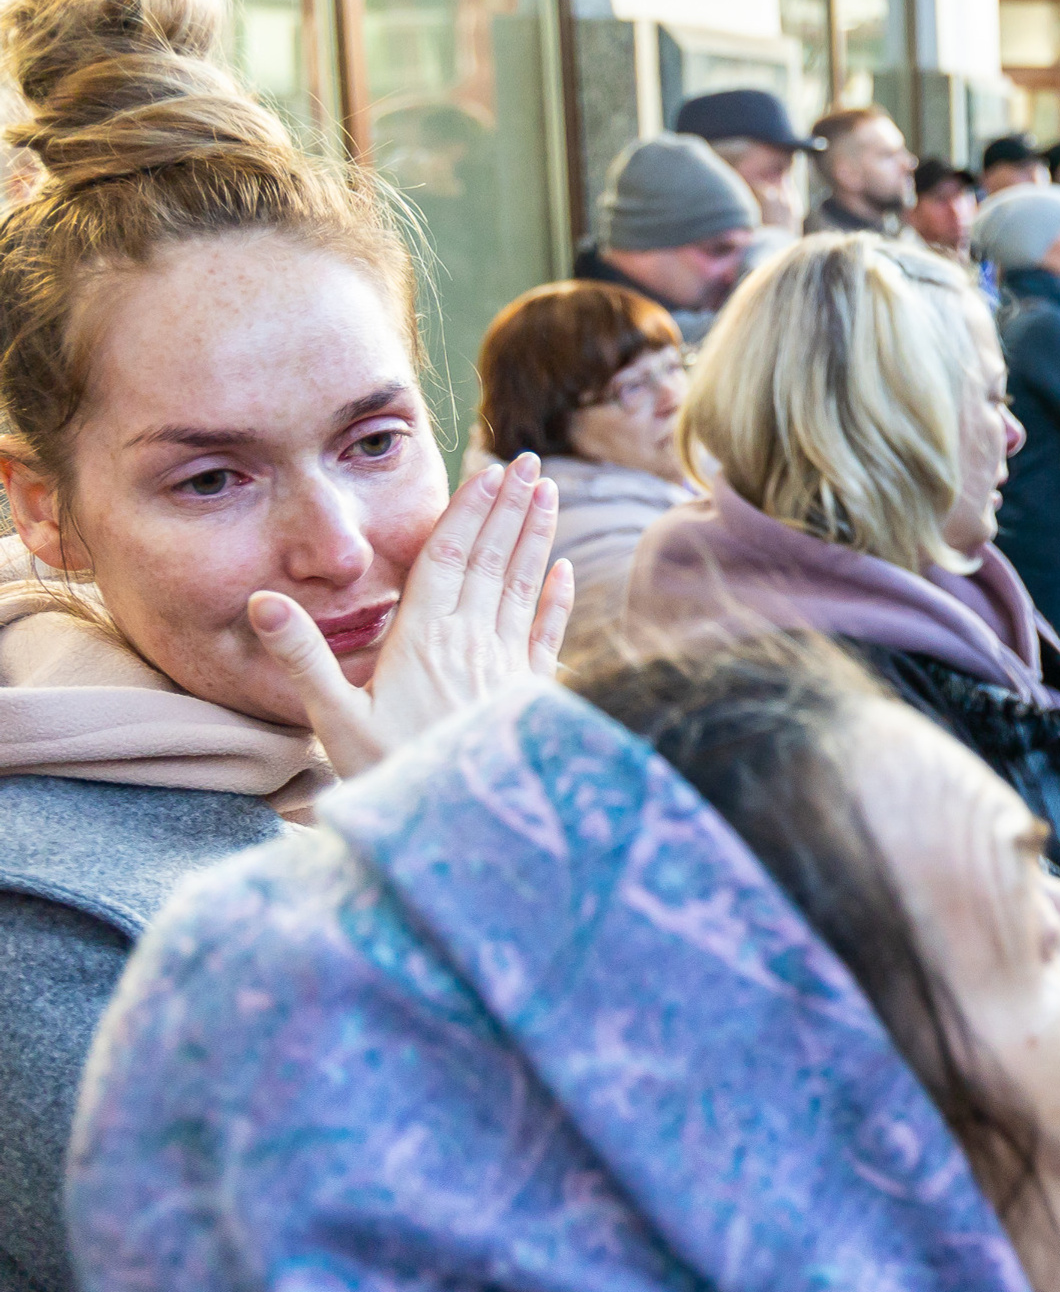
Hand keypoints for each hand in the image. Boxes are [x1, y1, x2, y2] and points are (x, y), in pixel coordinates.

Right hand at [250, 452, 573, 779]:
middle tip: (530, 463)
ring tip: (549, 494)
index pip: (448, 559)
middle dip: (510, 508)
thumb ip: (302, 657)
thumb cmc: (389, 776)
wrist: (459, 829)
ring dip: (537, 538)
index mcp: (422, 640)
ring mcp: (505, 668)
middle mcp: (472, 644)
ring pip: (524, 587)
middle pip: (492, 561)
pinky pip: (546, 636)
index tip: (490, 471)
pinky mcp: (528, 696)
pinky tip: (565, 570)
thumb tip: (262, 600)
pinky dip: (557, 599)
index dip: (468, 512)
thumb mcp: (332, 721)